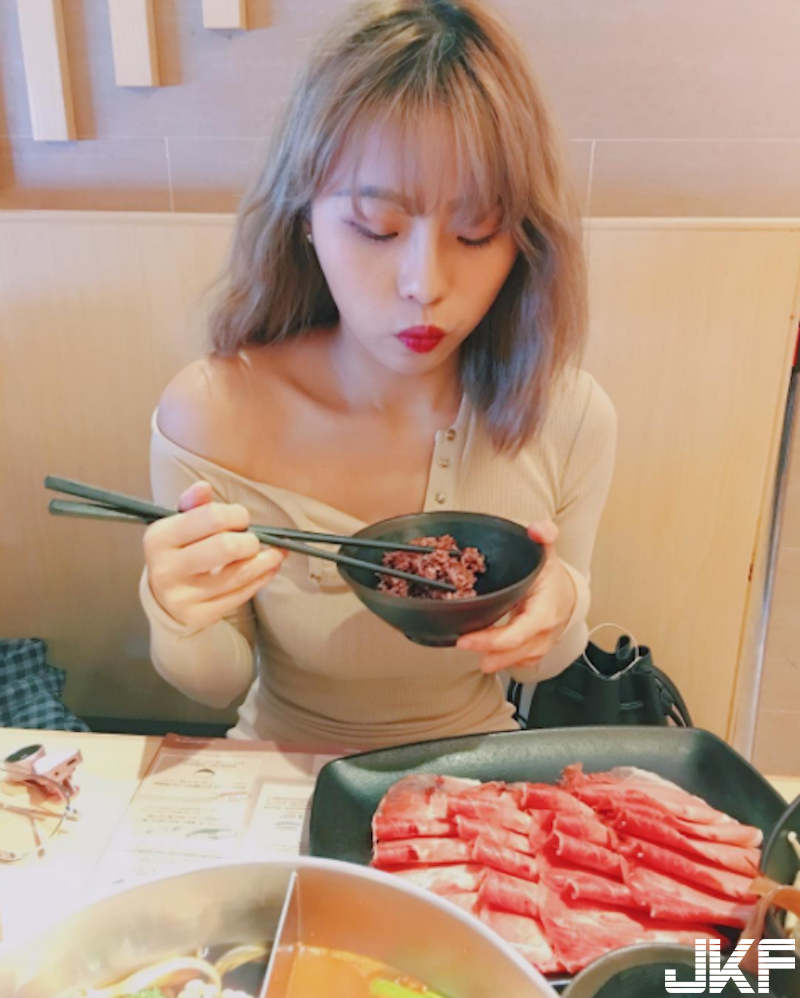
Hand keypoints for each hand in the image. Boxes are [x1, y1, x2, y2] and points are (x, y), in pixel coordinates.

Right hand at [143, 480, 286, 628]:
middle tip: (252, 539)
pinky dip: (261, 579)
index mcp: (159, 538)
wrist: (163, 596)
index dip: (236, 515)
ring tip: (275, 553)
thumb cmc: (178, 551)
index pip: (211, 517)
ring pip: (239, 574)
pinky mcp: (198, 615)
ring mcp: (181, 596)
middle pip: (227, 547)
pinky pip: (240, 595)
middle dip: (250, 540)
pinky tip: (268, 569)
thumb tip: (203, 487)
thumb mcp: (179, 524)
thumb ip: (193, 505)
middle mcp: (166, 569)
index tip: (241, 518)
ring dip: (265, 561)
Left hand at [455, 521, 576, 673]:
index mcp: (545, 610)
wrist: (568, 596)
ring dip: (493, 658)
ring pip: (517, 661)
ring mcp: (540, 645)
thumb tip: (538, 528)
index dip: (493, 639)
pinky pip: (519, 663)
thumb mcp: (547, 554)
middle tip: (461, 643)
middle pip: (515, 650)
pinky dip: (502, 661)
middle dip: (487, 650)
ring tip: (470, 648)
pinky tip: (485, 654)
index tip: (468, 638)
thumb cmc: (552, 578)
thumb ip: (543, 537)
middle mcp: (544, 632)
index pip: (520, 632)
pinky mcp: (534, 652)